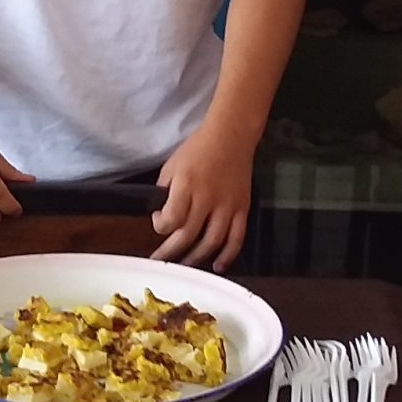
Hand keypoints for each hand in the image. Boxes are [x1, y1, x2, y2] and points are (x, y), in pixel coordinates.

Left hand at [151, 122, 255, 270]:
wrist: (231, 136)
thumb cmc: (198, 149)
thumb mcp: (172, 165)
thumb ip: (165, 190)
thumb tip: (161, 214)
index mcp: (187, 185)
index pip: (171, 219)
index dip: (160, 226)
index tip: (158, 221)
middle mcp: (207, 198)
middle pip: (188, 236)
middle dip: (171, 252)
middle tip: (161, 261)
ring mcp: (228, 205)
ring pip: (212, 242)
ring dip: (196, 258)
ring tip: (184, 266)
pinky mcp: (243, 208)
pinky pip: (236, 237)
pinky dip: (228, 255)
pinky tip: (217, 265)